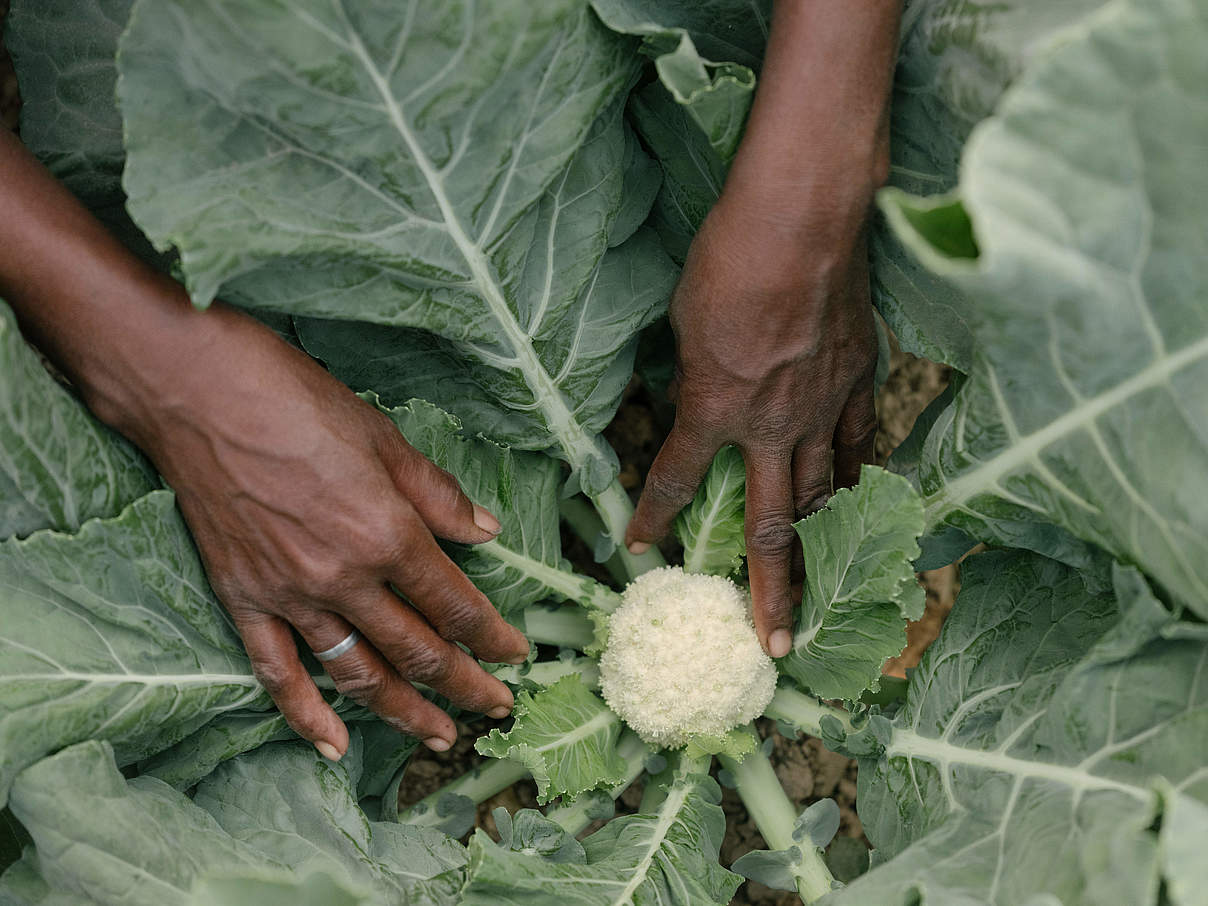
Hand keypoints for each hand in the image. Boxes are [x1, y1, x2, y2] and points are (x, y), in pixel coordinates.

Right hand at [101, 303, 530, 758]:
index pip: (455, 605)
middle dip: (465, 685)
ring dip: (404, 713)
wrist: (196, 394)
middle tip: (497, 706)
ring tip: (439, 738)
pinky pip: (277, 674)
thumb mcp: (384, 437)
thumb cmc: (295, 401)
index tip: (515, 652)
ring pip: (358, 675)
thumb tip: (485, 531)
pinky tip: (333, 746)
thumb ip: (437, 495)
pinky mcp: (243, 601)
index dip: (492, 635)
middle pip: (418, 651)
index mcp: (387, 534)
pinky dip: (305, 716)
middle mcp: (344, 578)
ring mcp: (290, 596)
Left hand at [623, 0, 897, 657]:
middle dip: (773, 591)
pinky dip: (860, 474)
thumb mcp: (684, 319)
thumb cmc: (728, 259)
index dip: (652, 517)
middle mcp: (772, 425)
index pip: (676, 478)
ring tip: (827, 593)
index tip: (636, 550)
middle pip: (773, 526)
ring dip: (823, 548)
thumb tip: (693, 389)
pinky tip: (862, 498)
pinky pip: (862, 441)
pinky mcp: (860, 378)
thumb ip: (691, 370)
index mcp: (714, 408)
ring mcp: (823, 406)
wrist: (802, 218)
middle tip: (776, 645)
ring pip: (825, 495)